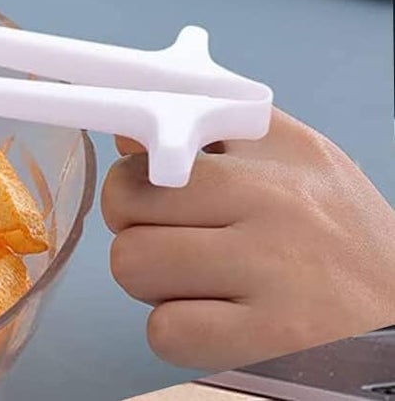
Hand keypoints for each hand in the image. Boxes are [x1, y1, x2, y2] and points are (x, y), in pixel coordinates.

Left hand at [104, 109, 394, 369]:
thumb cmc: (344, 241)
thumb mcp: (299, 163)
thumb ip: (215, 135)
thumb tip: (129, 135)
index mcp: (275, 149)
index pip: (155, 131)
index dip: (137, 169)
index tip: (148, 188)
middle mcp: (272, 199)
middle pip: (126, 200)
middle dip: (136, 226)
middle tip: (176, 243)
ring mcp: (272, 269)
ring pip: (133, 263)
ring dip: (153, 283)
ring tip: (200, 283)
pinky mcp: (274, 339)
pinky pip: (166, 330)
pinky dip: (177, 332)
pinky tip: (216, 323)